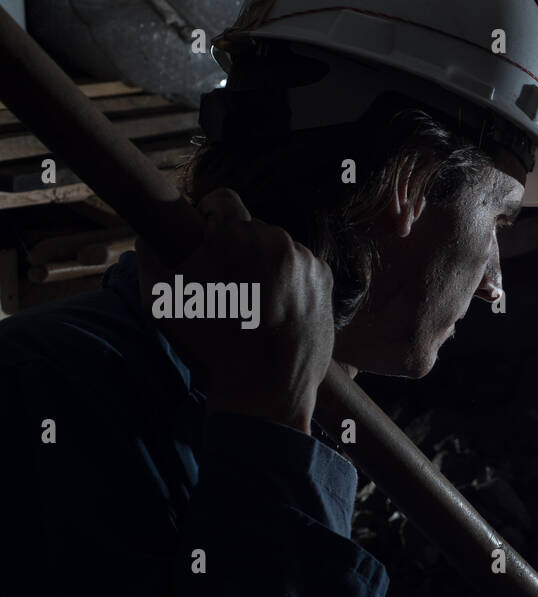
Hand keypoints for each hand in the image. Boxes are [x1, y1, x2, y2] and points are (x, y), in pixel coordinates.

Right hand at [137, 188, 335, 433]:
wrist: (266, 390)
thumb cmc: (211, 347)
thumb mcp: (162, 303)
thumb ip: (148, 257)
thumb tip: (147, 232)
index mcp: (240, 238)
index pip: (223, 200)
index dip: (209, 218)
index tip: (205, 239)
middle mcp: (281, 242)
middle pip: (253, 227)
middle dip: (238, 248)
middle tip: (228, 283)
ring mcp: (309, 261)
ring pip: (279, 247)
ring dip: (265, 264)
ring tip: (253, 302)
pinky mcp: (326, 280)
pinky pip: (301, 267)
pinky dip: (289, 281)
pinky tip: (276, 308)